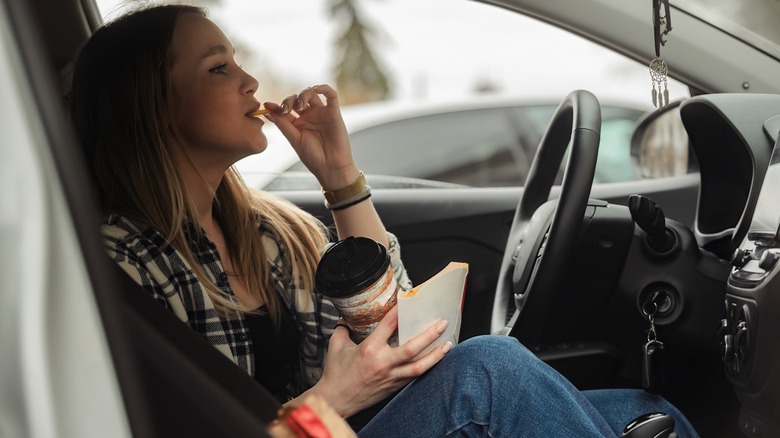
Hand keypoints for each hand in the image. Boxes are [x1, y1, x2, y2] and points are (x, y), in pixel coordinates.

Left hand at [263, 84, 358, 189]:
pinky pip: (331, 95)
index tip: (267, 105)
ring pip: (311, 93)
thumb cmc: (312, 156)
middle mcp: (308, 116)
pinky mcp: (334, 112)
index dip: (276, 105)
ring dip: (303, 95)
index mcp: (297, 123)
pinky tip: (316, 89)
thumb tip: (266, 110)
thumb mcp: (294, 139)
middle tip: (286, 110)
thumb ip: (282, 123)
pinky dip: (323, 88)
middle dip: (289, 100)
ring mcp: (321, 113)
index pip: (285, 108)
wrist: (331, 167)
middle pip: (296, 98)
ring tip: (299, 106)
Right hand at [313, 306, 451, 417]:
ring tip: (447, 344)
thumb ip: (343, 329)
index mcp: (369, 349)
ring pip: (418, 366)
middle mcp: (382, 363)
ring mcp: (390, 377)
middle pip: (411, 348)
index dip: (399, 311)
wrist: (335, 400)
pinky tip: (435, 360)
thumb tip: (346, 317)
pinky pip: (413, 376)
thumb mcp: (336, 346)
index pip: (388, 324)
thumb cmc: (335, 373)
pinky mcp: (393, 387)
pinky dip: (425, 368)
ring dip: (435, 355)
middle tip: (442, 324)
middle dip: (429, 335)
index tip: (409, 299)